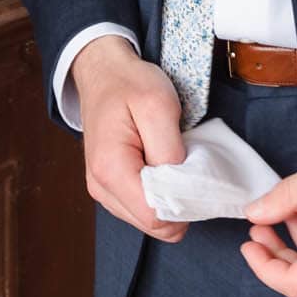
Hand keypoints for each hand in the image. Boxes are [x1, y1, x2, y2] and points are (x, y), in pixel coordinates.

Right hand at [73, 34, 189, 243]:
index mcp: (110, 170)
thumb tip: (181, 189)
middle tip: (187, 164)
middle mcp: (101, 188)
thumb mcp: (159, 106)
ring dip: (169, 198)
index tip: (196, 173)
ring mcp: (103, 191)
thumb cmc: (130, 84)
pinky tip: (162, 166)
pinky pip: (142, 208)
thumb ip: (170, 151)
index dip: (184, 203)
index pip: (155, 217)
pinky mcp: (109, 188)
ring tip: (172, 161)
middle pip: (153, 224)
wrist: (103, 73)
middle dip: (178, 202)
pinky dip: (159, 194)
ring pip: (149, 220)